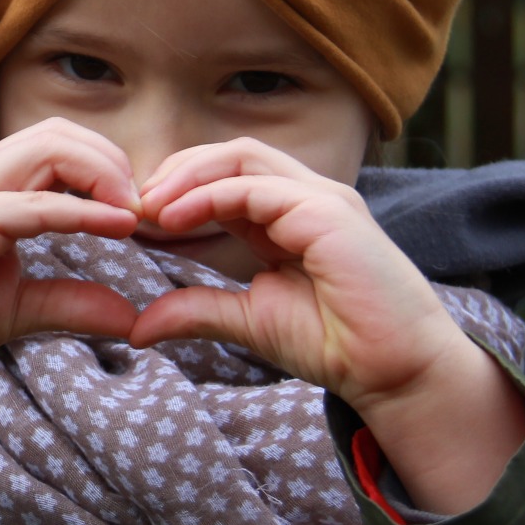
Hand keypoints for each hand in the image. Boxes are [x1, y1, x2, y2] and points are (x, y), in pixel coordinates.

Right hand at [0, 119, 142, 430]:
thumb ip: (70, 300)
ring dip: (105, 175)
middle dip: (115, 163)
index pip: (59, 144)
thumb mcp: (17, 307)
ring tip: (135, 214)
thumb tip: (131, 316)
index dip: (109, 169)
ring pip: (51, 148)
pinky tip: (118, 226)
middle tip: (147, 211)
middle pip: (60, 133)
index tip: (144, 215)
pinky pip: (35, 204)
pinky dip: (83, 210)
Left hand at [128, 139, 524, 514]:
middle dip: (174, 170)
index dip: (175, 186)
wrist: (394, 372)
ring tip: (146, 207)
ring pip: (241, 156)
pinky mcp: (329, 213)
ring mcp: (322, 198)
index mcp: (289, 213)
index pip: (225, 173)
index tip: (132, 216)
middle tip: (130, 202)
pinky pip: (257, 187)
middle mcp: (308, 195)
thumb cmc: (335, 344)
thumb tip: (137, 328)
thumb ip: (196, 310)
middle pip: (229, 152)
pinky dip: (209, 196)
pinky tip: (173, 218)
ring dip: (185, 176)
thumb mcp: (248, 320)